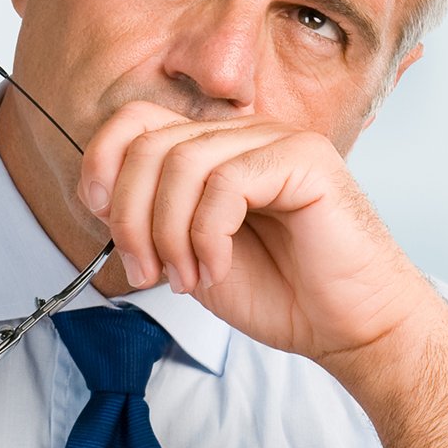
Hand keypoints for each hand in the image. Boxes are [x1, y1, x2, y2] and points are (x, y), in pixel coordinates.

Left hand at [79, 101, 441, 374]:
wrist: (350, 327)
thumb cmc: (282, 293)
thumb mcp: (191, 252)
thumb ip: (153, 217)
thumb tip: (100, 196)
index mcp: (216, 148)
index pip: (137, 120)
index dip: (103, 161)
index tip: (98, 215)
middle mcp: (244, 134)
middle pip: (150, 143)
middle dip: (130, 215)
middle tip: (146, 271)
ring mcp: (277, 140)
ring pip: (182, 162)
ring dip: (167, 232)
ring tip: (185, 277)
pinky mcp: (305, 160)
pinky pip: (225, 184)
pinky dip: (206, 235)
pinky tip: (217, 268)